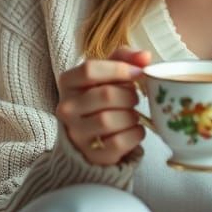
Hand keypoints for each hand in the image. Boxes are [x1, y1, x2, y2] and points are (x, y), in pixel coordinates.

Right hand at [57, 46, 150, 164]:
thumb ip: (125, 58)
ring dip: (131, 116)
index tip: (138, 73)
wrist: (91, 136)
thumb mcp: (108, 73)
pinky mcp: (91, 154)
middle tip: (134, 98)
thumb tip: (144, 56)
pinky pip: (118, 143)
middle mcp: (66, 108)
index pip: (90, 69)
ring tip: (132, 115)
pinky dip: (134, 135)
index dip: (119, 69)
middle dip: (129, 96)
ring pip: (109, 120)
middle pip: (105, 95)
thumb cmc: (101, 98)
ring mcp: (76, 133)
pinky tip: (134, 130)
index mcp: (68, 82)